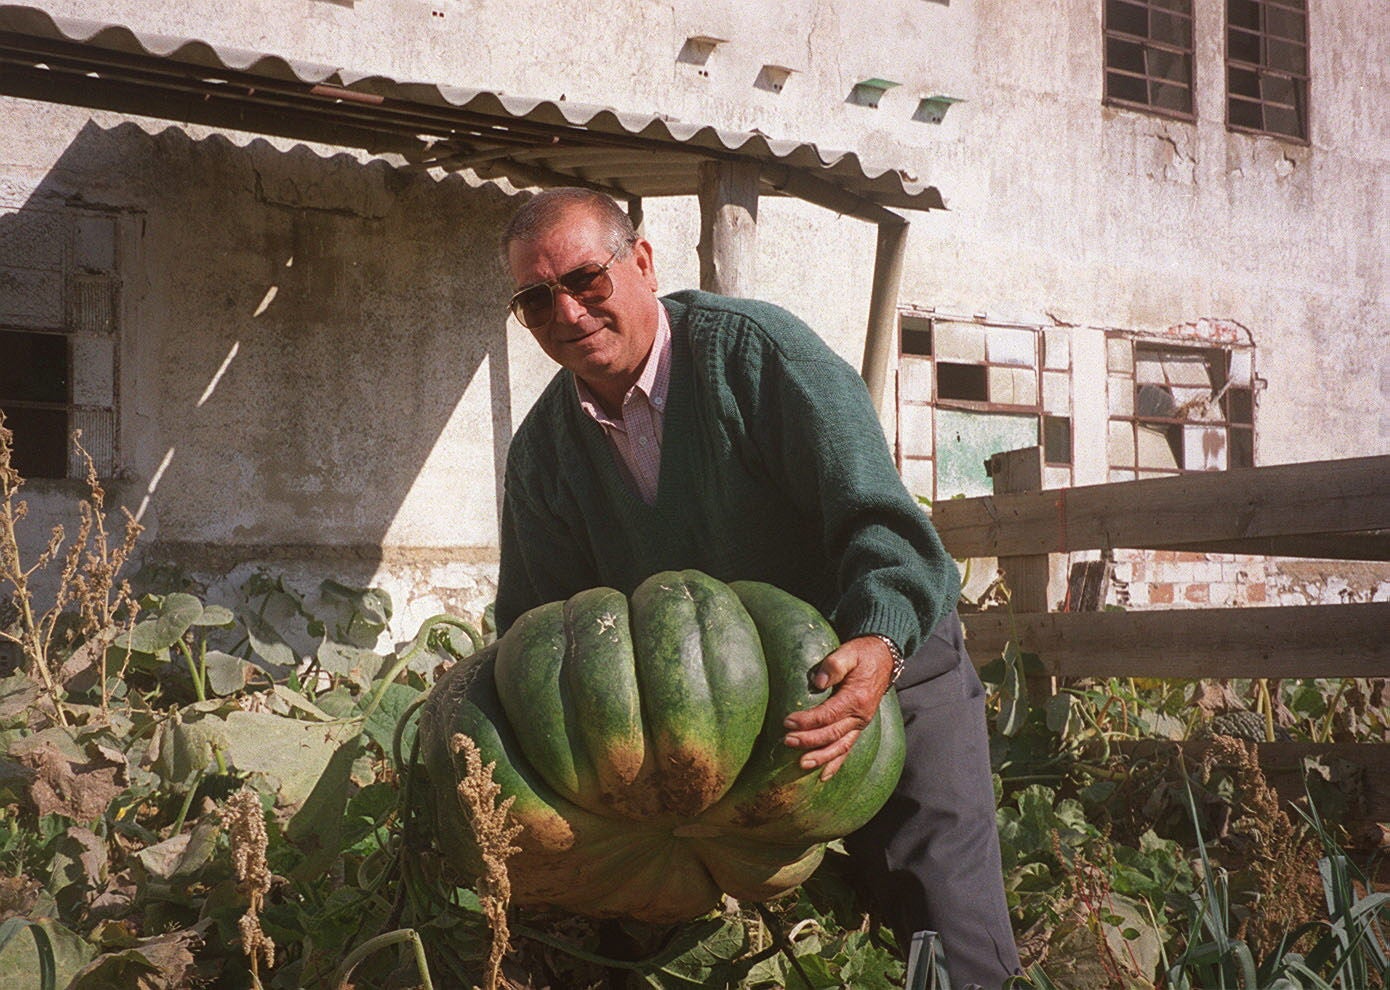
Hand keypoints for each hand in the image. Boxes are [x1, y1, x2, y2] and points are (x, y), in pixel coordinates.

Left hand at [781, 635, 893, 780]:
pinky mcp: (858, 727)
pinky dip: (836, 763)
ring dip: (821, 757)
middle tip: (787, 741)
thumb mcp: (850, 652)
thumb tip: (818, 681)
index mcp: (857, 698)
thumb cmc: (863, 655)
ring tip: (801, 764)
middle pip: (832, 734)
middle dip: (809, 740)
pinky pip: (847, 749)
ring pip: (840, 747)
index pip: (829, 714)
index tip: (788, 721)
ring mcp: (860, 724)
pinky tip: (823, 776)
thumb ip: (835, 664)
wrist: (884, 659)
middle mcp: (861, 716)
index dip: (808, 720)